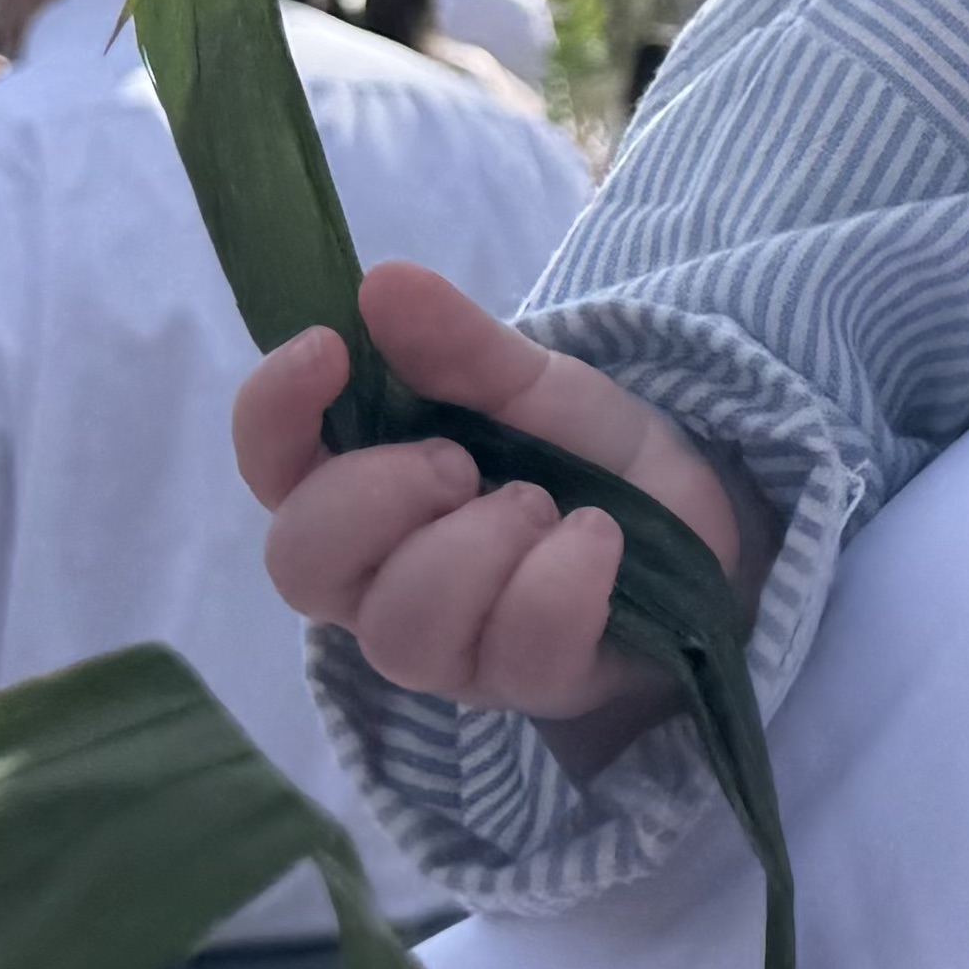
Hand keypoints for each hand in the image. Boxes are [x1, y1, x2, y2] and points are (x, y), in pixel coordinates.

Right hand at [235, 263, 744, 731]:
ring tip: (541, 502)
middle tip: (458, 459)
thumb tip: (379, 284)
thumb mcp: (527, 380)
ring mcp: (450, 649)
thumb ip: (456, 343)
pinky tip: (598, 539)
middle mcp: (380, 582)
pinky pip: (518, 648)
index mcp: (359, 491)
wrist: (699, 517)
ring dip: (477, 546)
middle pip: (303, 564)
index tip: (328, 349)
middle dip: (377, 495)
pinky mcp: (528, 684)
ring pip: (402, 628)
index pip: (270, 467)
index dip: (273, 412)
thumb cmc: (579, 452)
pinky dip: (562, 578)